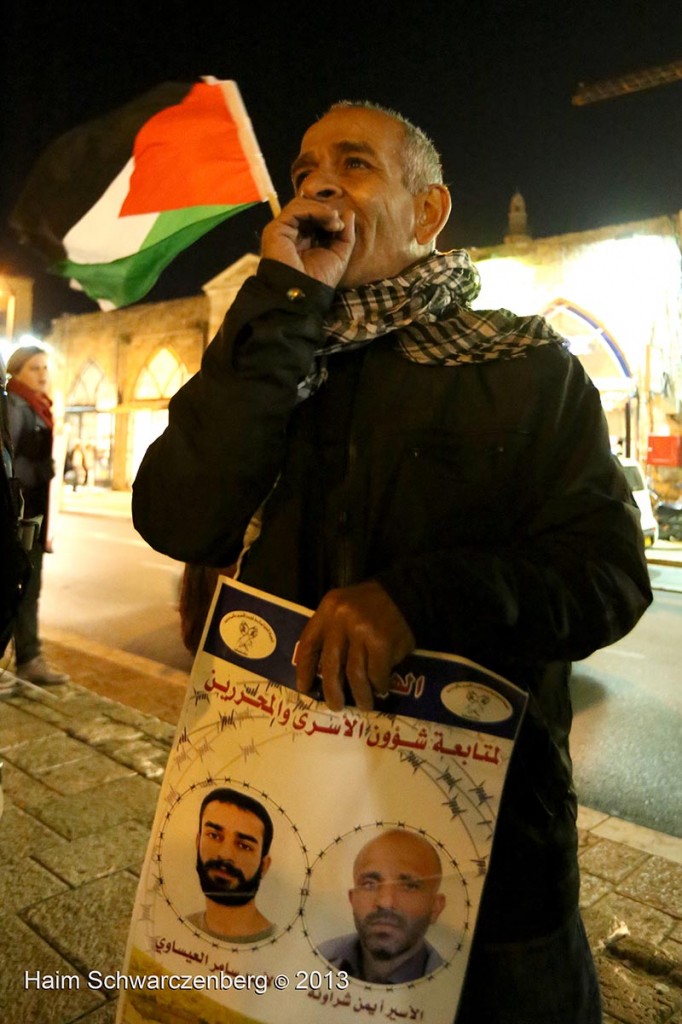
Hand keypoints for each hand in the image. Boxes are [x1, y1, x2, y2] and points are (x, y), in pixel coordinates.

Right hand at [261, 198, 354, 288]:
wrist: (305, 293)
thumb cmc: (320, 279)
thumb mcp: (339, 255)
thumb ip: (345, 235)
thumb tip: (349, 212)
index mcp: (305, 239)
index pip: (316, 217)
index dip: (329, 216)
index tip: (342, 227)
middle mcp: (292, 233)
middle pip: (308, 209)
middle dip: (327, 212)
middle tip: (338, 224)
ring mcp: (283, 230)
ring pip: (302, 205)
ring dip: (322, 210)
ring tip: (334, 222)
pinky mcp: (276, 228)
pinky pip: (296, 209)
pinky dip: (314, 209)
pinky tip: (327, 219)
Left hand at [295, 581, 415, 711]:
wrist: (403, 593)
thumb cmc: (369, 605)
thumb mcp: (342, 608)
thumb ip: (331, 632)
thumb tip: (322, 673)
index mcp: (328, 610)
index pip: (309, 644)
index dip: (304, 670)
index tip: (305, 689)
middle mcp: (341, 620)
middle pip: (331, 664)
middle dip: (332, 690)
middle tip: (336, 706)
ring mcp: (362, 631)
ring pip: (355, 673)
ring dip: (360, 694)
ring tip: (364, 704)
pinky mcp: (382, 643)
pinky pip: (377, 673)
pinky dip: (380, 684)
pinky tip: (382, 688)